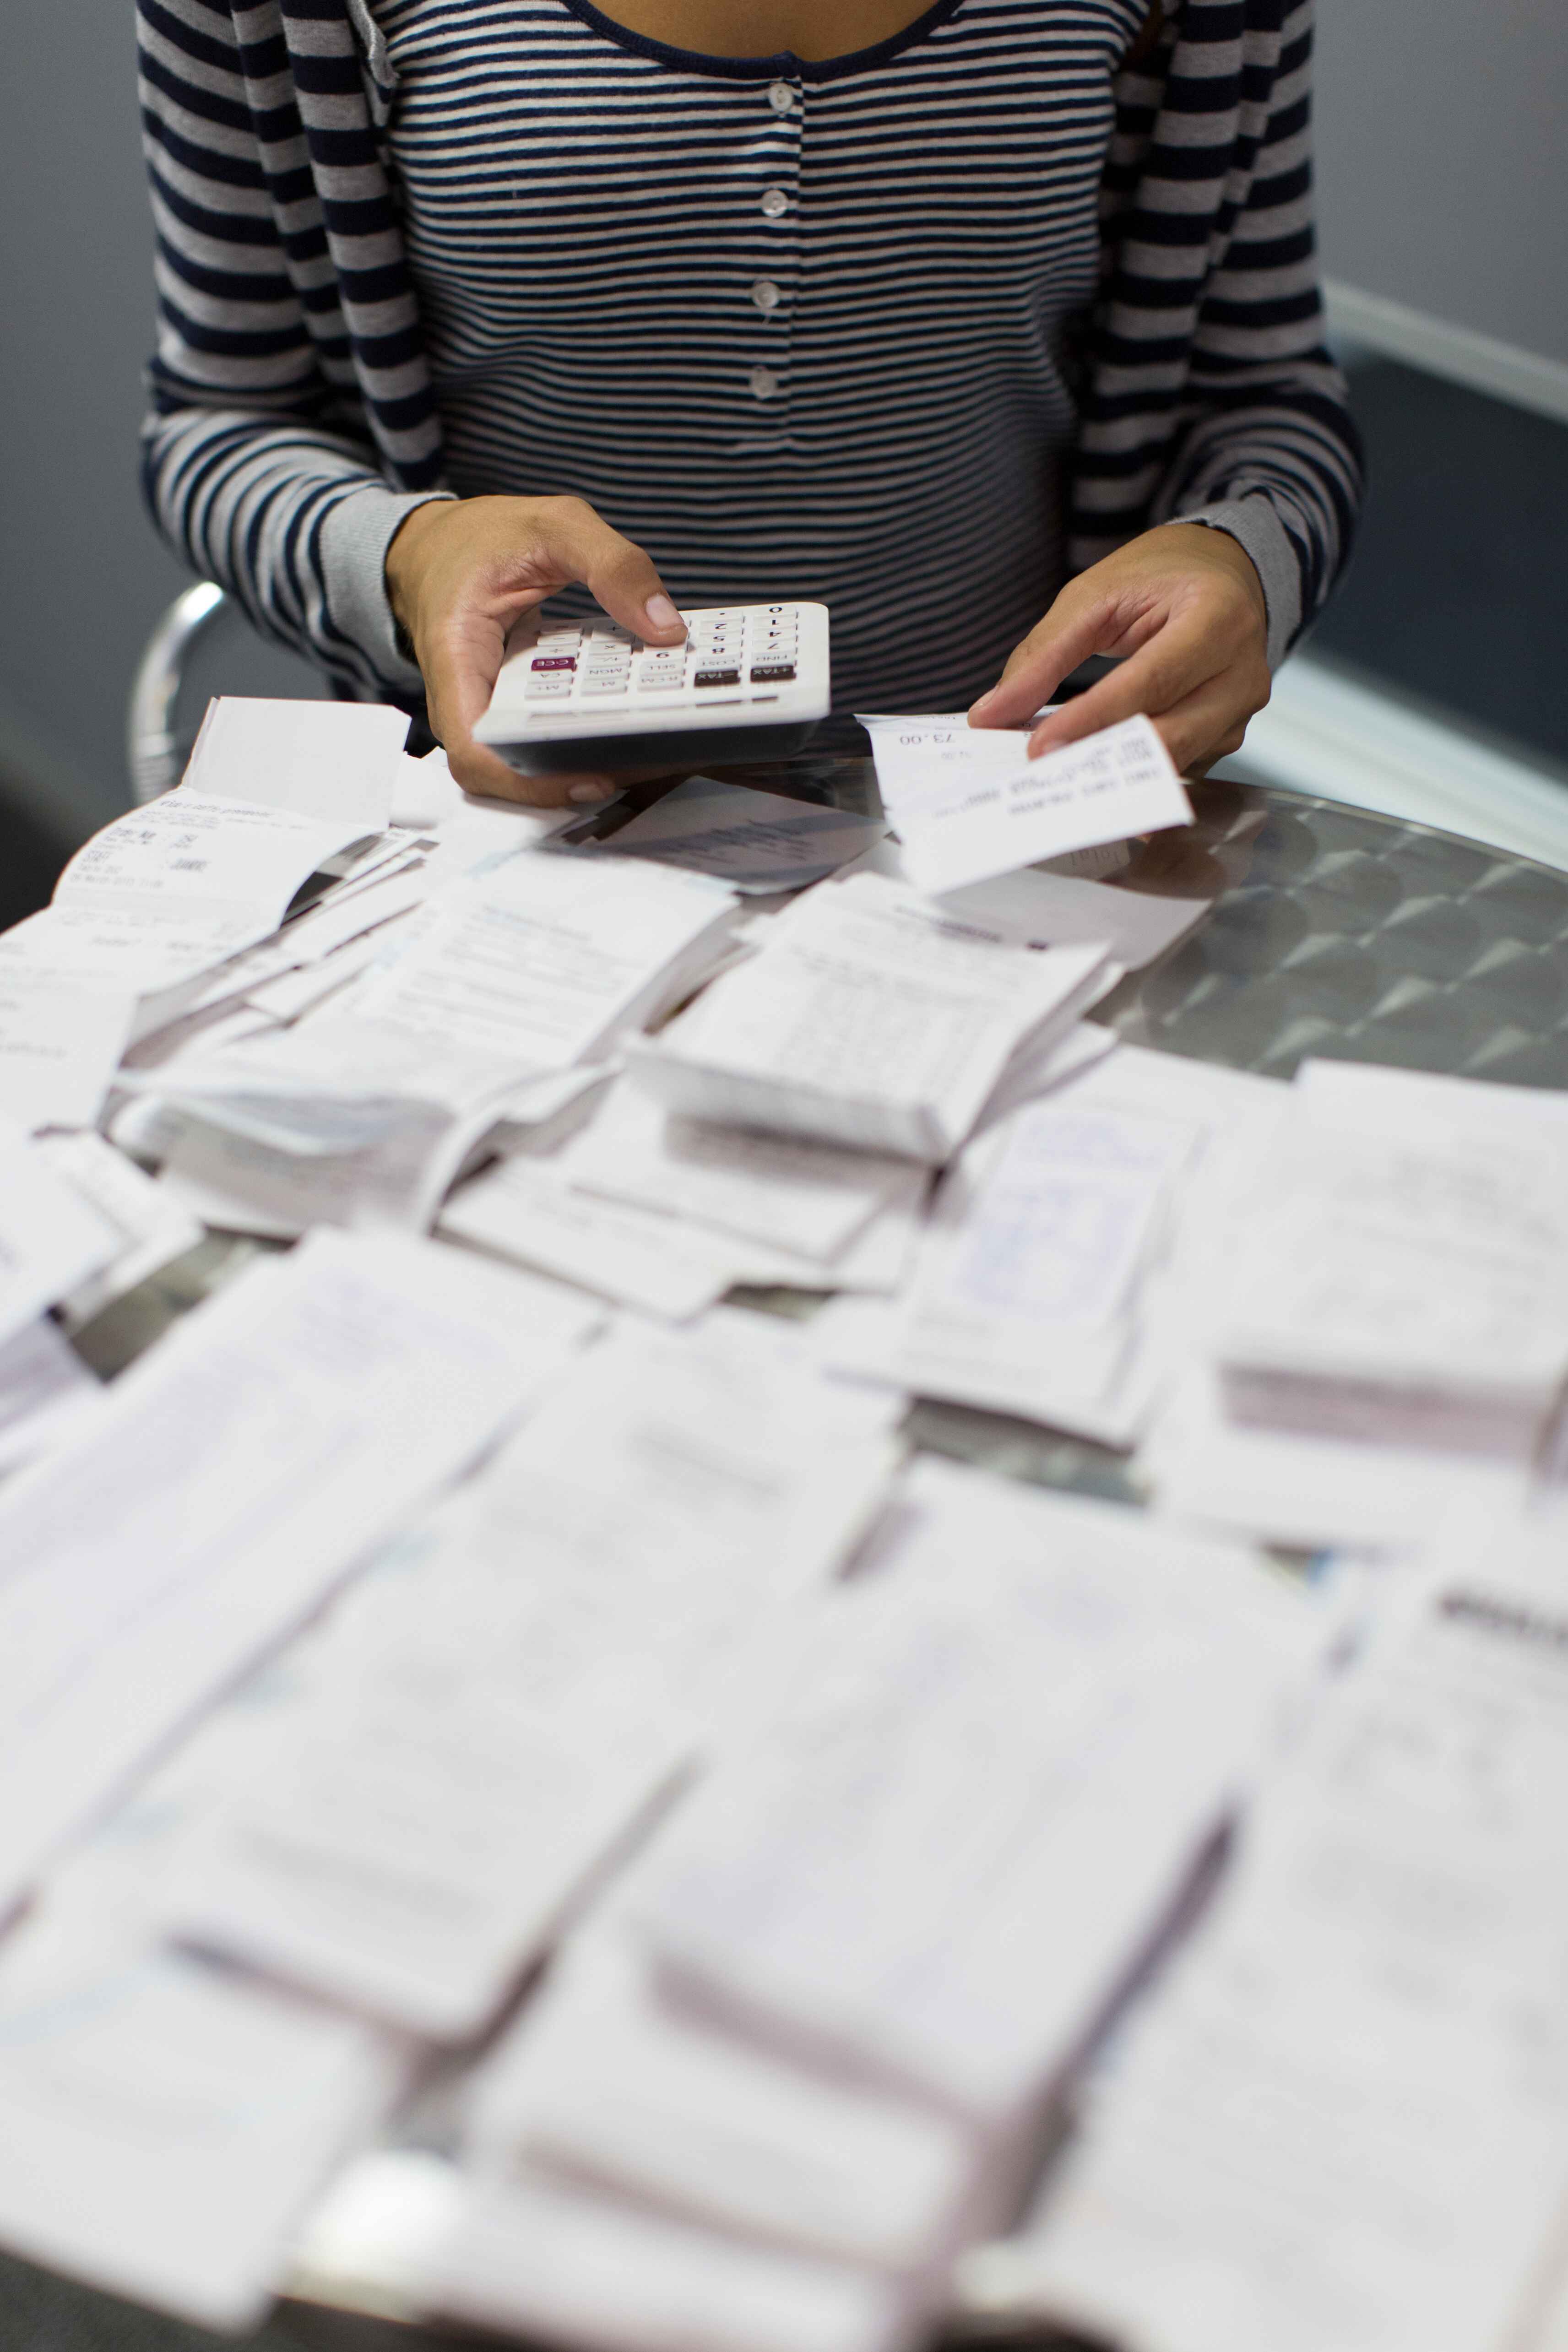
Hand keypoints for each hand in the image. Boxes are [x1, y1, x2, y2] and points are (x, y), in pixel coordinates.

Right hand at [385, 494, 687, 806]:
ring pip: (527, 760)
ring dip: (587, 765)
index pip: (475, 752)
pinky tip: (632, 727)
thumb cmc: (482, 535)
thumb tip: (666, 627)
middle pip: (509, 770)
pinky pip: (543, 734)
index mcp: (456, 655)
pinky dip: (586, 737)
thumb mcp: (555, 524)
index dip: (529, 782)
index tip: (593, 776)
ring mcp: (488, 706)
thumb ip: (614, 565)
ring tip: (651, 756)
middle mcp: (466, 697)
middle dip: (575, 780)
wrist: (440, 543)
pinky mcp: (511, 704)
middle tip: (648, 765)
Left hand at [967, 524, 1269, 775]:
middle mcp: (1242, 670)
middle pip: (1172, 733)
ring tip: (1060, 778)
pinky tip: (1094, 775)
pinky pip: (1179, 765)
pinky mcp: (1227, 735)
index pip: (1153, 679)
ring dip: (1115, 774)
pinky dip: (1133, 773)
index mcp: (1219, 616)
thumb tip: (992, 712)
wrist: (1223, 573)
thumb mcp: (1097, 595)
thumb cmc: (1162, 576)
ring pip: (1177, 759)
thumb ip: (1046, 652)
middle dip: (1103, 757)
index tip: (1041, 746)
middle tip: (1043, 772)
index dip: (1095, 717)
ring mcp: (1240, 709)